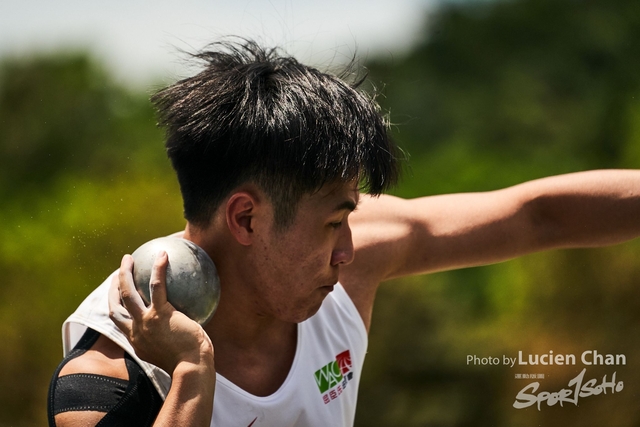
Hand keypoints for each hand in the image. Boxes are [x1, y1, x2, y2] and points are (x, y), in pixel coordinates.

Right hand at [109, 251, 213, 374]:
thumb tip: (183, 326)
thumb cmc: (191, 362)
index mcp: (137, 341)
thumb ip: (171, 337)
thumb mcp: (174, 352)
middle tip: (118, 271)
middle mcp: (136, 331)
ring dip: (124, 273)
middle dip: (114, 286)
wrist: (192, 368)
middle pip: (117, 304)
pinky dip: (158, 268)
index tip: (117, 293)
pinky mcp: (161, 313)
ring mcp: (146, 322)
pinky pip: (157, 285)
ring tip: (128, 258)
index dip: (114, 305)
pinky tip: (163, 254)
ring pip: (128, 293)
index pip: (119, 321)